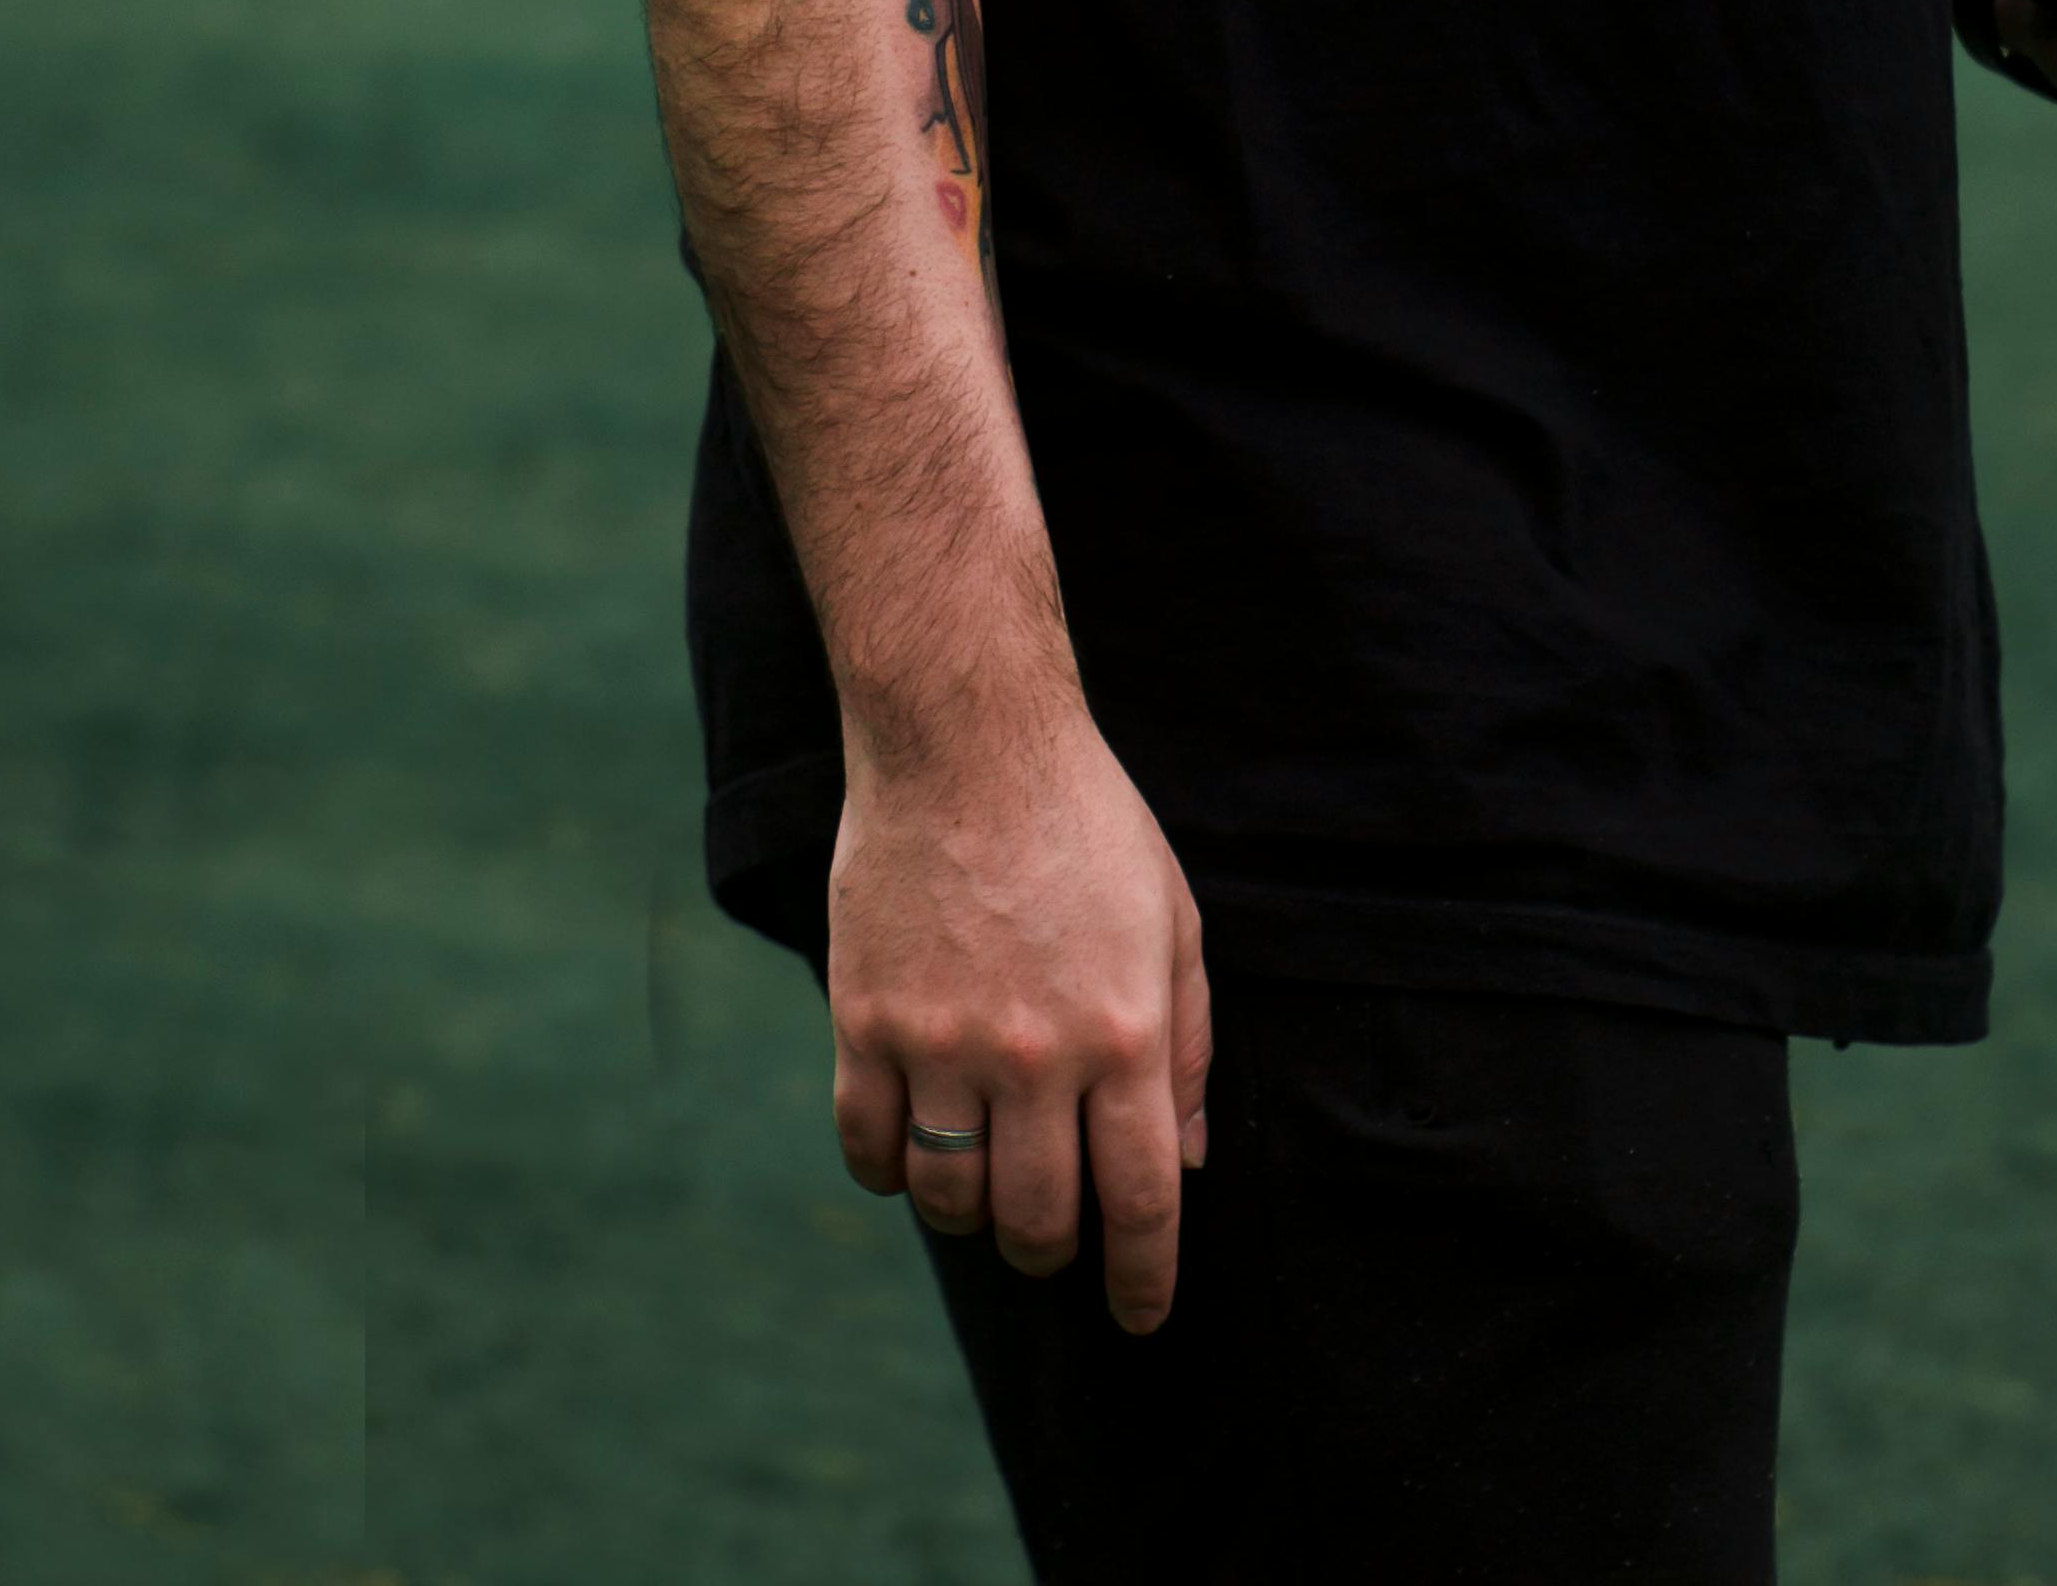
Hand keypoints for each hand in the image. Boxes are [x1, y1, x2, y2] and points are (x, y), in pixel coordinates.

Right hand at [827, 692, 1213, 1332]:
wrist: (966, 739)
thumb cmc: (1085, 823)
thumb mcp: (1174, 921)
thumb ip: (1189, 1043)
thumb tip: (1189, 1156)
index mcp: (1124, 1032)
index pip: (1140, 1201)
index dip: (1144, 1279)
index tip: (1142, 1317)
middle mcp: (1036, 1054)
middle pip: (1040, 1221)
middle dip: (1054, 1253)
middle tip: (1054, 1237)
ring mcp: (944, 1041)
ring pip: (952, 1200)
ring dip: (974, 1218)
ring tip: (986, 1187)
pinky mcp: (867, 1020)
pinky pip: (869, 1148)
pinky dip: (891, 1174)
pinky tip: (914, 1152)